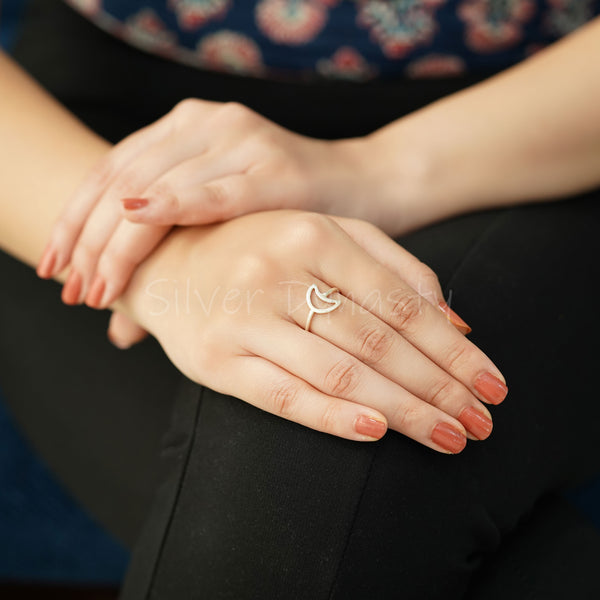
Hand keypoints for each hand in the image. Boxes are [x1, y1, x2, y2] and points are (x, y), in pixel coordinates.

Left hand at [36, 100, 399, 310]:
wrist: (362, 189)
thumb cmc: (288, 216)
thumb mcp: (221, 236)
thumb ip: (170, 270)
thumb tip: (119, 333)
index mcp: (184, 132)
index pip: (110, 173)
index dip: (75, 221)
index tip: (56, 271)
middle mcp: (205, 124)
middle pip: (121, 178)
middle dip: (87, 238)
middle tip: (72, 290)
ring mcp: (239, 139)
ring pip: (153, 182)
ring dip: (118, 240)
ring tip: (98, 286)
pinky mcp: (274, 167)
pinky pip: (215, 191)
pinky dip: (174, 205)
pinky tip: (139, 221)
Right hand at [118, 210, 505, 451]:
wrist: (167, 261)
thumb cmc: (257, 249)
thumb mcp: (325, 234)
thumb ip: (394, 267)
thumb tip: (456, 321)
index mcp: (315, 235)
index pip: (402, 303)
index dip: (453, 349)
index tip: (492, 384)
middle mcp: (280, 272)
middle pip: (379, 341)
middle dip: (439, 387)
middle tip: (482, 422)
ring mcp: (246, 316)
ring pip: (340, 371)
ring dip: (403, 408)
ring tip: (447, 435)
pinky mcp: (217, 359)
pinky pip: (283, 393)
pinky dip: (332, 415)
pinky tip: (376, 431)